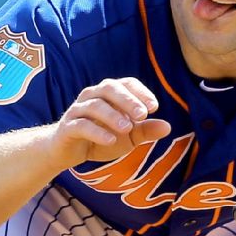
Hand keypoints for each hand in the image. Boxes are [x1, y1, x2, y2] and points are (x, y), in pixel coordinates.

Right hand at [50, 77, 171, 166]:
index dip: (140, 92)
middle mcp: (92, 96)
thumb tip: (168, 127)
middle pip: (109, 88)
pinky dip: (97, 132)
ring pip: (94, 105)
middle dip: (128, 100)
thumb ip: (146, 130)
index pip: (126, 84)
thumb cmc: (102, 138)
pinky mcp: (67, 127)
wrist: (69, 152)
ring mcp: (78, 110)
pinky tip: (111, 140)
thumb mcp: (128, 137)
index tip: (154, 107)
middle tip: (143, 115)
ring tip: (128, 128)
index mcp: (109, 94)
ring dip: (113, 115)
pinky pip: (81, 125)